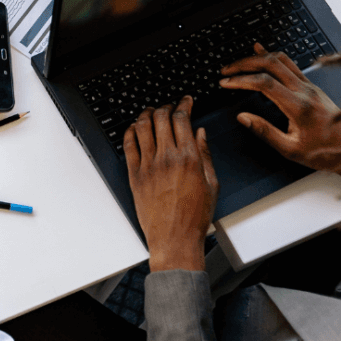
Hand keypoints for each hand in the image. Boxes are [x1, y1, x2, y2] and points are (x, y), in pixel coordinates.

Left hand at [123, 96, 218, 271]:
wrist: (175, 239)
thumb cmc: (194, 217)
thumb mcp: (211, 184)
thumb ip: (205, 154)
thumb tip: (200, 133)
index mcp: (188, 158)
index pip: (182, 119)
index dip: (183, 104)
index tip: (185, 100)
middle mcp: (167, 158)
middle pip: (161, 118)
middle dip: (166, 106)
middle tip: (169, 105)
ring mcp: (148, 166)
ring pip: (142, 127)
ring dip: (146, 114)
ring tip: (151, 112)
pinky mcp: (134, 175)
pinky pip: (128, 145)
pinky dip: (130, 131)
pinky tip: (134, 128)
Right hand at [220, 44, 340, 193]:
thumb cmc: (325, 153)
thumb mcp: (290, 150)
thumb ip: (265, 132)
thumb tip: (243, 117)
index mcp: (299, 106)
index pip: (264, 83)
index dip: (241, 80)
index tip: (226, 83)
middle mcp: (305, 91)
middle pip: (270, 64)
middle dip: (244, 64)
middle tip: (226, 71)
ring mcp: (310, 86)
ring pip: (281, 60)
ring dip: (257, 58)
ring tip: (239, 63)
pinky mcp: (312, 86)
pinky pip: (290, 64)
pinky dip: (272, 57)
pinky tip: (262, 52)